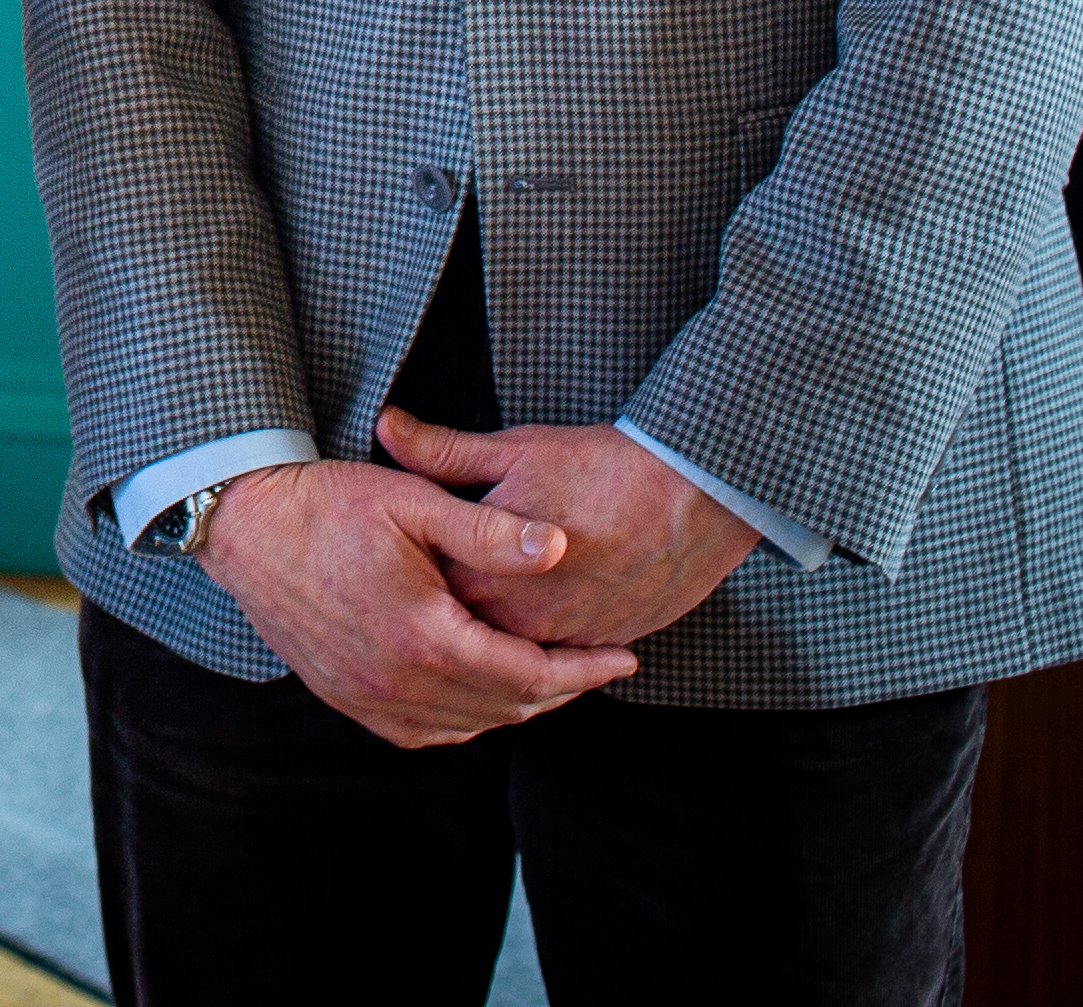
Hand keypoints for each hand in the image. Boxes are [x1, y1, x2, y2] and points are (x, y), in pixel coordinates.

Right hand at [194, 457, 643, 749]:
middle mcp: (397, 682)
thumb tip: (561, 547)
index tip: (622, 657)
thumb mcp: (414, 502)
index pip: (529, 675)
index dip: (584, 671)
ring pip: (468, 725)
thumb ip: (490, 531)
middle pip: (505, 707)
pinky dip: (465, 720)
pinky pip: (424, 731)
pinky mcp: (345, 698)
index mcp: (425, 636)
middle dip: (560, 690)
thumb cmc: (328, 503)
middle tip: (597, 666)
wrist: (243, 523)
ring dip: (515, 704)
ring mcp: (367, 698)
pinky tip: (480, 693)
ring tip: (549, 675)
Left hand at [375, 406, 763, 652]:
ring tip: (486, 590)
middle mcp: (519, 619)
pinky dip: (537, 637)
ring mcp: (563, 639)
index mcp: (485, 572)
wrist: (697, 495)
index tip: (399, 551)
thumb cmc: (603, 467)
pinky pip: (554, 655)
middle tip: (428, 578)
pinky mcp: (600, 645)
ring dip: (491, 626)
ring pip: (507, 646)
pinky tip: (530, 607)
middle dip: (443, 606)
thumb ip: (442, 452)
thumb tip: (385, 426)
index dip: (409, 571)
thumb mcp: (514, 450)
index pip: (421, 589)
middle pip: (459, 626)